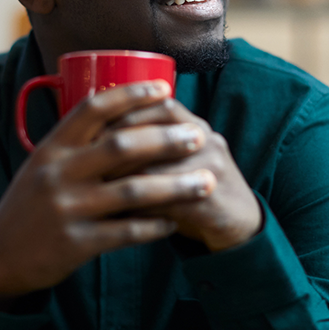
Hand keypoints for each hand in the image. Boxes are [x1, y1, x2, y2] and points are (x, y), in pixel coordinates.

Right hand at [0, 80, 216, 308]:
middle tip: (199, 136)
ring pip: (132, 191)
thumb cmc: (32, 202)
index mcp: (52, 147)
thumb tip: (122, 108)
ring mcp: (67, 208)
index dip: (131, 94)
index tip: (165, 89)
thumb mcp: (44, 163)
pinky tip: (175, 222)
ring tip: (207, 182)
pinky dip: (155, 226)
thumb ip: (77, 141)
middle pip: (121, 146)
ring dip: (175, 186)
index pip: (93, 108)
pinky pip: (127, 232)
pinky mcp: (76, 243)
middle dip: (166, 139)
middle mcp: (58, 173)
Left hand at [110, 98, 262, 252]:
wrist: (240, 224)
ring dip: (123, 177)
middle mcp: (207, 143)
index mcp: (197, 127)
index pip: (163, 105)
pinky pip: (167, 202)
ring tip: (97, 185)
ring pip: (157, 167)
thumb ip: (152, 144)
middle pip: (158, 130)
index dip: (128, 110)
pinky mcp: (210, 203)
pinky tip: (119, 212)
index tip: (95, 123)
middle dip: (118, 142)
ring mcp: (211, 171)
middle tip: (88, 156)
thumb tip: (96, 135)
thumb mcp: (180, 158)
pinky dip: (139, 207)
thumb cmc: (194, 188)